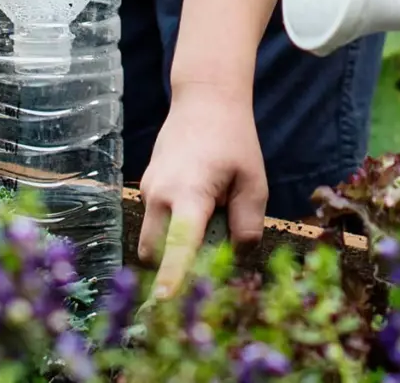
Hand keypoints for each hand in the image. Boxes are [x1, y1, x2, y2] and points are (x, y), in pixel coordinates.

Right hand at [137, 84, 267, 286]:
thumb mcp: (253, 180)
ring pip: (151, 238)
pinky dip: (171, 226)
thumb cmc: (233, 139)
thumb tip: (238, 255)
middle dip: (172, 265)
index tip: (164, 299)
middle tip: (207, 252)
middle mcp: (160, 194)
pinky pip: (154, 220)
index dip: (173, 273)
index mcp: (189, 193)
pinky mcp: (146, 186)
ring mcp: (148, 190)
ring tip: (209, 216)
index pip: (178, 243)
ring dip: (173, 243)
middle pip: (154, 252)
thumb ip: (247, 222)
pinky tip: (199, 203)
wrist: (205, 99)